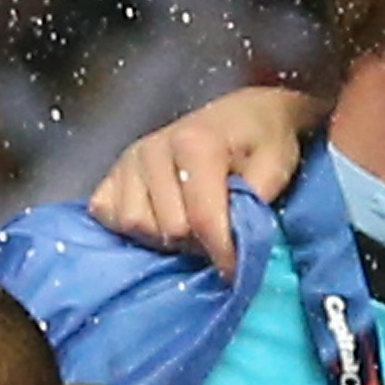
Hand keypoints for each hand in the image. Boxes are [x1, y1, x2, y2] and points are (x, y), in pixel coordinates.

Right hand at [88, 85, 318, 267]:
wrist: (245, 114)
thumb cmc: (263, 140)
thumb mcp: (276, 167)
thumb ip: (256, 206)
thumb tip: (238, 246)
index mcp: (195, 144)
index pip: (202, 220)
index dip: (223, 254)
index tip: (237, 271)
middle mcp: (154, 148)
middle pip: (168, 229)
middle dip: (197, 243)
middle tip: (218, 234)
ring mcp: (129, 159)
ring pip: (136, 225)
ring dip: (165, 236)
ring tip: (191, 224)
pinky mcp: (113, 171)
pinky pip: (109, 214)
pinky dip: (133, 226)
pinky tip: (160, 217)